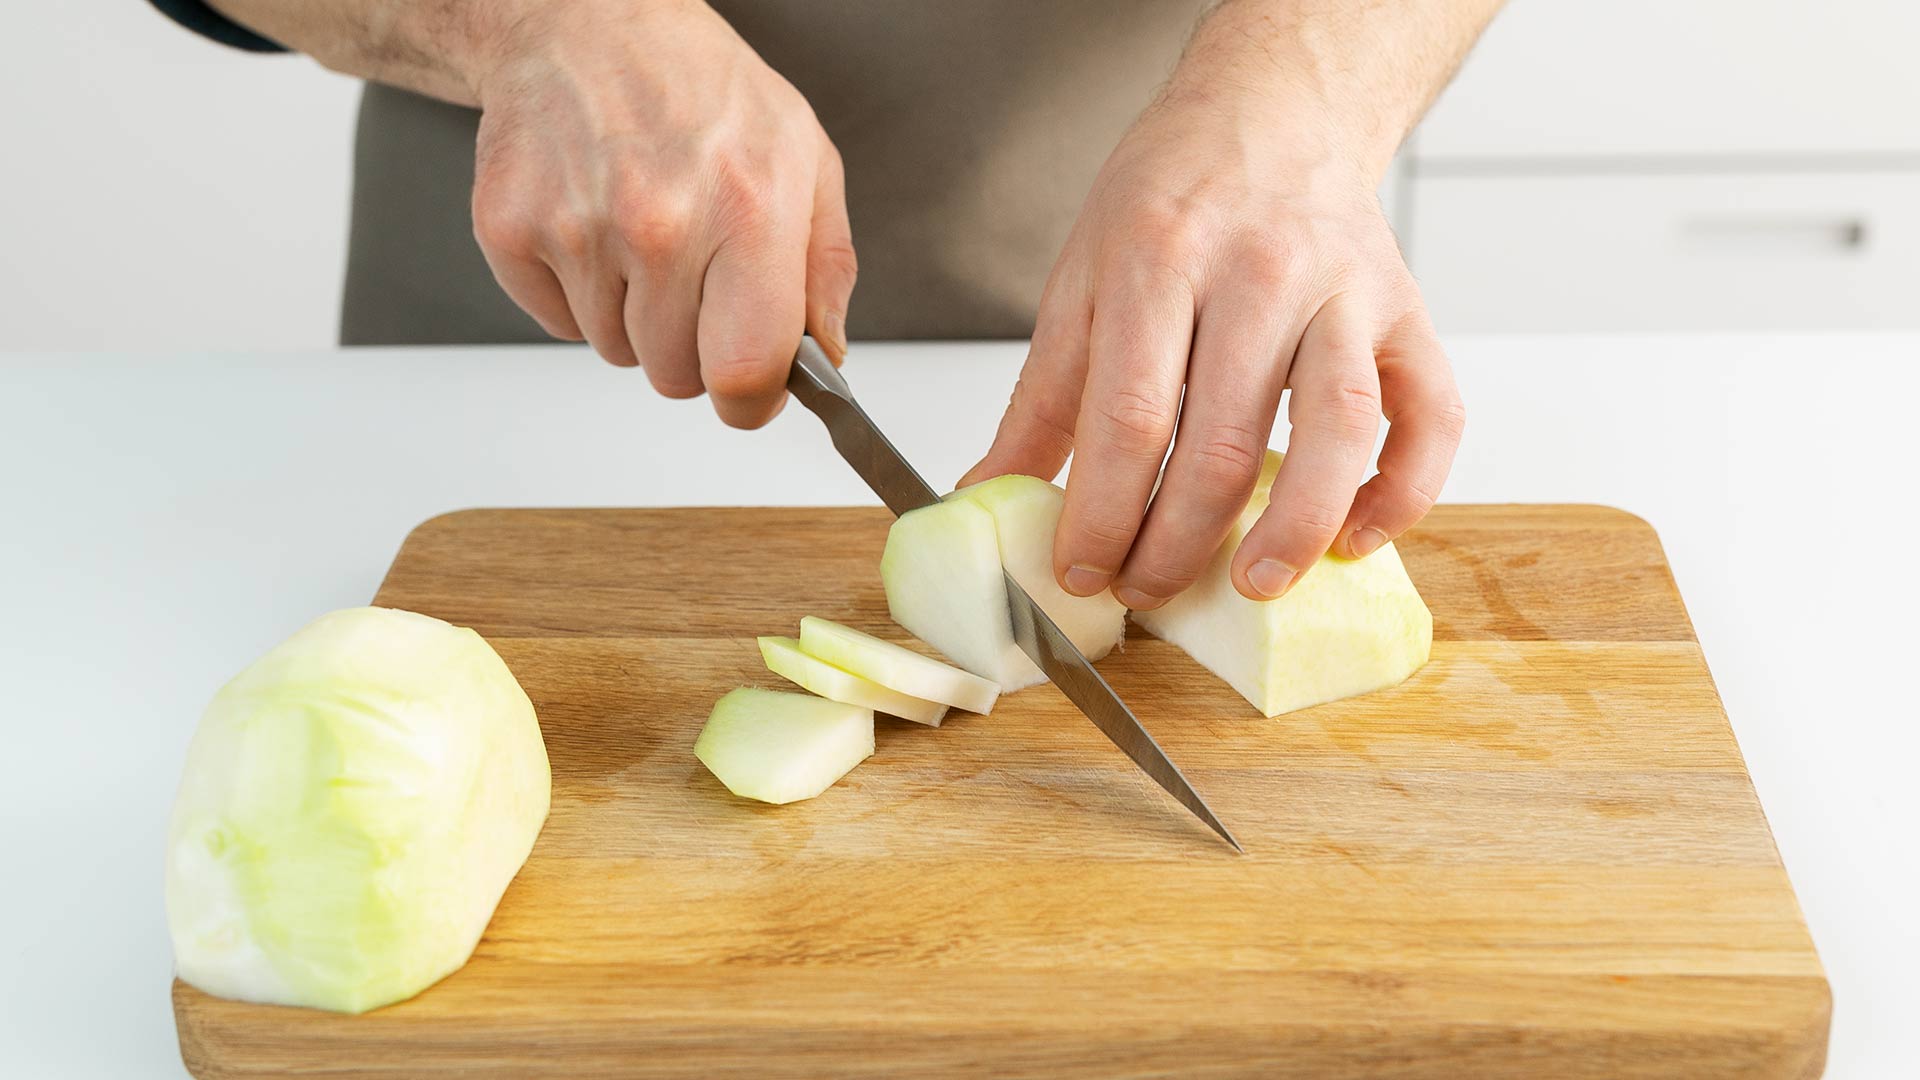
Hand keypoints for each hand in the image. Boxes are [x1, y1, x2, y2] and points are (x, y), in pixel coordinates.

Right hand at [468, 0, 854, 426]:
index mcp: (748, 209)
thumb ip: (824, 269)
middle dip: (693, 347)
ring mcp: (578, 228)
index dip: (751, 401)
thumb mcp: (804, 158)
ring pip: (617, 353)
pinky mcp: (510, 230)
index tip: (750, 393)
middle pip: (676, 376)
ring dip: (635, 317)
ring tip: (644, 235)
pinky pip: (559, 325)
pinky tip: (597, 225)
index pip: (744, 369)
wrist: (586, 23)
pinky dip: (580, 295)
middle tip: (695, 276)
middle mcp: (660, 223)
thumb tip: (822, 357)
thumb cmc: (702, 89)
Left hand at [960, 89, 1463, 606]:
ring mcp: (1345, 293)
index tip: (1079, 572)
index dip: (1102, 514)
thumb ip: (1043, 398)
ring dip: (1295, 530)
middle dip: (1177, 543)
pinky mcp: (1409, 313)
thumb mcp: (1080, 277)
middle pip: (1224, 442)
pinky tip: (1356, 538)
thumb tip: (986, 496)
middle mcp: (1259, 273)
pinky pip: (1431, 416)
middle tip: (1144, 590)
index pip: (1130, 417)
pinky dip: (1403, 490)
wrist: (1274, 109)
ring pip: (1336, 431)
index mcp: (1158, 257)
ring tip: (1252, 585)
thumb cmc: (1171, 198)